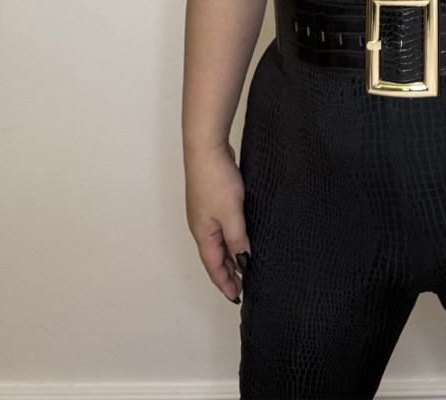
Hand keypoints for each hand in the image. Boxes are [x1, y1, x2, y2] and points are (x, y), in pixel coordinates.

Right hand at [184, 141, 249, 303]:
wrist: (206, 148)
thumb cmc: (216, 180)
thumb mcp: (232, 214)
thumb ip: (238, 239)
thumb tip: (244, 261)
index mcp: (203, 234)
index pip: (213, 266)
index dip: (225, 283)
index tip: (236, 296)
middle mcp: (201, 226)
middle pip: (214, 257)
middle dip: (228, 273)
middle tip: (243, 287)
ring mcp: (205, 213)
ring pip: (218, 242)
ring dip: (230, 256)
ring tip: (244, 266)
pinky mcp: (212, 201)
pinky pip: (221, 227)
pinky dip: (231, 238)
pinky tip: (241, 236)